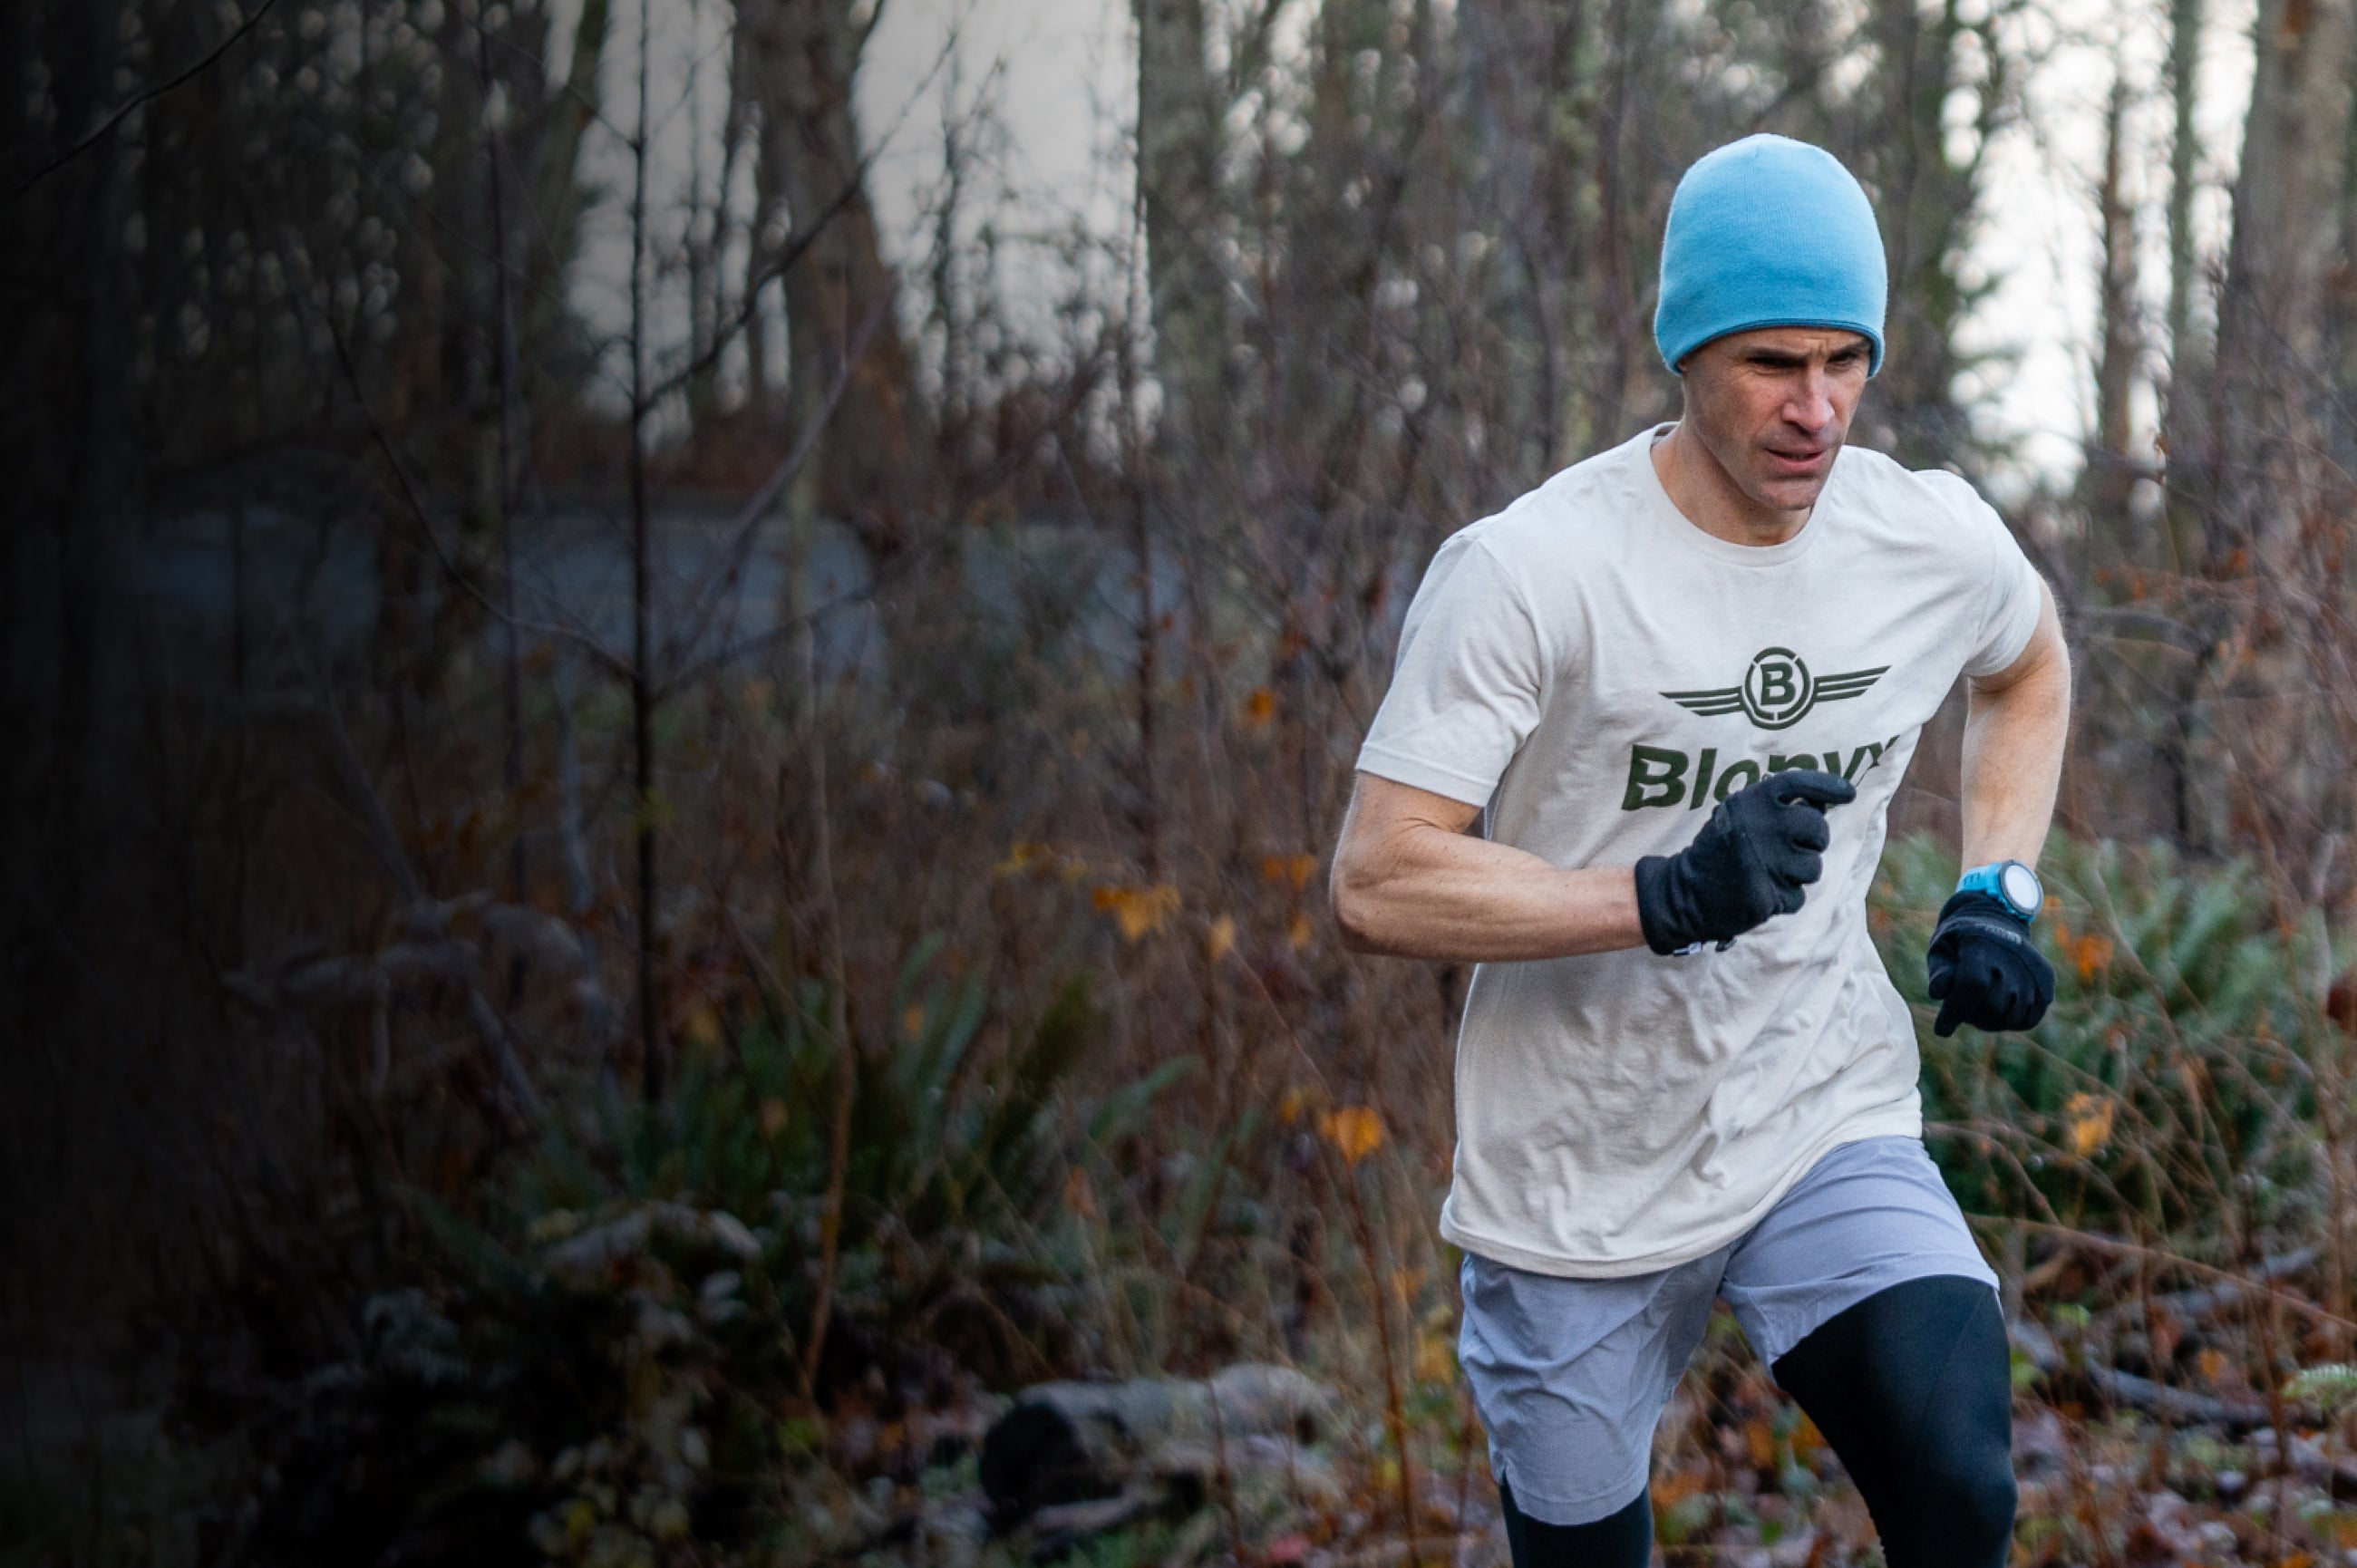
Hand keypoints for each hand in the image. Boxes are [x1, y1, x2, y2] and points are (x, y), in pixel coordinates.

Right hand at [1633, 770, 1855, 954]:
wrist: (1686, 893)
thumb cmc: (1721, 850)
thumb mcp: (1738, 815)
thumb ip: (1774, 806)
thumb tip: (1824, 802)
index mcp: (1751, 801)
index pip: (1799, 782)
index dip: (1828, 786)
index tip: (1848, 794)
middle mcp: (1761, 827)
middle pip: (1818, 829)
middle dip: (1814, 840)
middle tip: (1795, 847)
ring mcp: (1766, 862)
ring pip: (1813, 867)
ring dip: (1798, 874)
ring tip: (1770, 873)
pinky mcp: (1768, 895)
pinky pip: (1798, 897)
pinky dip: (1785, 899)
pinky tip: (1763, 893)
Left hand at [1925, 891, 2053, 1035]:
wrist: (1997, 921)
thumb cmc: (1961, 941)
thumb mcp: (1941, 948)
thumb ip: (1940, 971)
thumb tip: (1938, 993)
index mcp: (1982, 946)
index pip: (1972, 986)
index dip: (1954, 1012)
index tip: (1941, 1029)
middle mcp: (2013, 959)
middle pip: (1991, 1006)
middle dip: (1970, 1015)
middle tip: (1961, 1007)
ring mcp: (2033, 972)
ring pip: (2011, 1017)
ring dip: (1990, 1020)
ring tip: (1979, 1003)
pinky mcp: (2046, 984)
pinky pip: (2028, 1020)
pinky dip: (2010, 1021)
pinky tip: (1998, 1006)